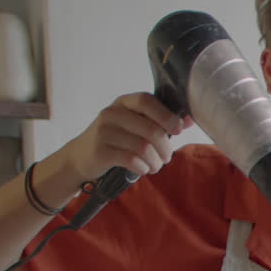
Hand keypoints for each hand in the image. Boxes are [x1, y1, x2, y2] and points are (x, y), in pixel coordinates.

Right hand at [63, 93, 191, 180]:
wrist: (81, 156)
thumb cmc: (116, 140)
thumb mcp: (134, 125)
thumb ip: (159, 121)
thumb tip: (189, 120)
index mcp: (123, 103)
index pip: (147, 101)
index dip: (167, 116)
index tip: (178, 130)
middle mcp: (112, 113)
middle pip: (150, 129)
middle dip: (165, 147)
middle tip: (166, 157)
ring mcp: (103, 131)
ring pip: (143, 147)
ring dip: (155, 161)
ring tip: (155, 166)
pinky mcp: (100, 151)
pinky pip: (131, 160)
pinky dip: (143, 167)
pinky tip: (143, 169)